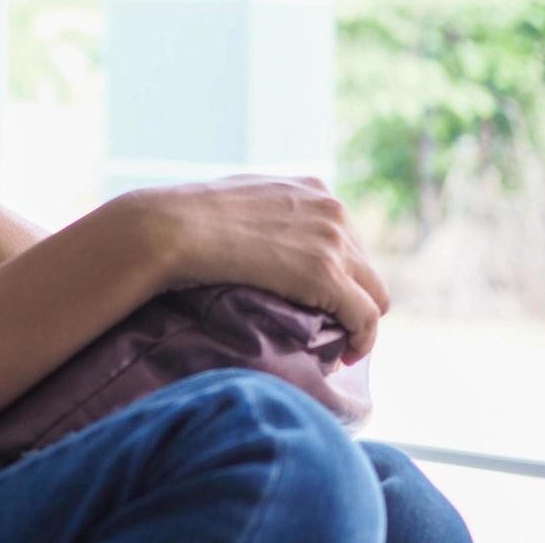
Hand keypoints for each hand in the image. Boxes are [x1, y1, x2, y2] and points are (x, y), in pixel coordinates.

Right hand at [115, 175, 390, 364]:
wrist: (171, 228)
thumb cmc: (186, 218)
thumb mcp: (237, 200)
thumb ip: (264, 213)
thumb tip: (253, 236)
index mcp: (313, 188)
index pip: (347, 238)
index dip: (338, 273)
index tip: (320, 301)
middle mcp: (332, 208)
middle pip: (366, 267)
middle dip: (350, 297)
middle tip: (326, 328)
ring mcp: (333, 241)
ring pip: (373, 295)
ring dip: (356, 322)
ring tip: (335, 346)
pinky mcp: (327, 276)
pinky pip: (366, 318)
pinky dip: (361, 341)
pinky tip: (344, 357)